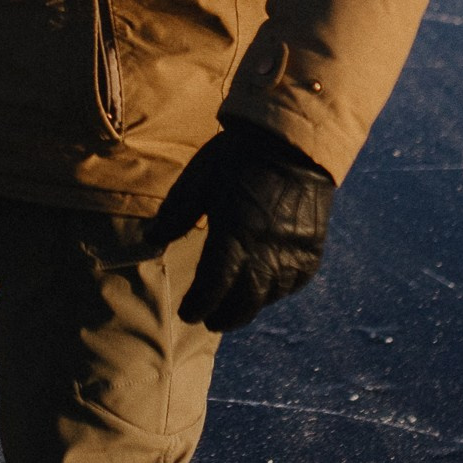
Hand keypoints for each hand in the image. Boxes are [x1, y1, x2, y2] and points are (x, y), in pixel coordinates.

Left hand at [157, 120, 333, 331]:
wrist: (295, 141)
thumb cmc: (238, 157)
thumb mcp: (200, 178)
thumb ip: (176, 212)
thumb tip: (150, 240)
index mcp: (234, 231)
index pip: (213, 285)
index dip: (199, 304)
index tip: (187, 313)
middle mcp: (266, 249)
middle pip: (244, 301)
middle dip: (224, 317)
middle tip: (210, 321)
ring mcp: (293, 252)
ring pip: (269, 296)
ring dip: (249, 306)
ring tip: (233, 307)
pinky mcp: (312, 249)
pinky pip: (293, 283)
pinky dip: (275, 291)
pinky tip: (263, 288)